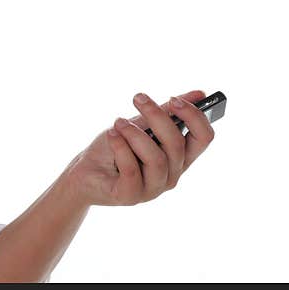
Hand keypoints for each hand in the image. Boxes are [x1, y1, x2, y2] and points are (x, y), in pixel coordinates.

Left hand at [64, 90, 214, 206]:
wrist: (84, 171)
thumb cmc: (115, 147)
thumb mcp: (141, 124)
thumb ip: (167, 112)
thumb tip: (199, 93)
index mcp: (180, 156)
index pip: (204, 138)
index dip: (195, 116)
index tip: (174, 99)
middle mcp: (172, 174)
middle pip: (177, 143)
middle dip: (156, 116)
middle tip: (137, 98)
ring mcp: (153, 189)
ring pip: (156, 159)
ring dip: (134, 134)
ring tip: (118, 122)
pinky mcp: (131, 196)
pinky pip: (132, 171)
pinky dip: (120, 148)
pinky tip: (111, 135)